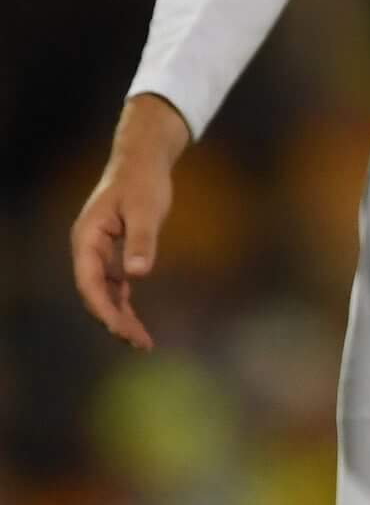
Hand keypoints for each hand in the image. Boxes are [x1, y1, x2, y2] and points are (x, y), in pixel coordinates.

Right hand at [69, 95, 190, 349]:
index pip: (89, 282)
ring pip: (105, 292)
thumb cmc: (144, 182)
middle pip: (96, 293)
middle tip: (139, 343)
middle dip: (114, 320)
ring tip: (141, 341)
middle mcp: (88, 249)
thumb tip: (138, 275)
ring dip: (120, 316)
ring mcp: (99, 252)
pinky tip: (135, 321)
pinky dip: (124, 302)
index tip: (120, 329)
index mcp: (87, 239)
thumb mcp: (146, 209)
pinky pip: (115, 284)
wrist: (143, 161)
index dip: (103, 309)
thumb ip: (142, 240)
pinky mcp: (114, 252)